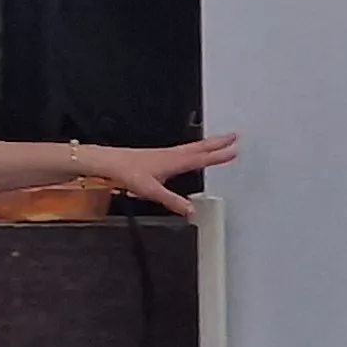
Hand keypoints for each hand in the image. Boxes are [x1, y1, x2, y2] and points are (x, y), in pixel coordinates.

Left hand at [85, 133, 240, 213]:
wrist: (110, 162)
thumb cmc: (128, 172)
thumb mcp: (152, 191)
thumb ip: (173, 201)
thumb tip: (191, 211)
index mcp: (174, 161)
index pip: (202, 158)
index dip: (219, 155)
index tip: (236, 150)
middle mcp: (172, 155)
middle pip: (201, 147)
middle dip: (219, 141)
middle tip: (235, 135)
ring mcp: (166, 153)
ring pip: (193, 146)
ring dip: (208, 142)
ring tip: (221, 139)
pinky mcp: (160, 155)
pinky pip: (184, 149)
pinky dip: (195, 147)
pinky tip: (192, 151)